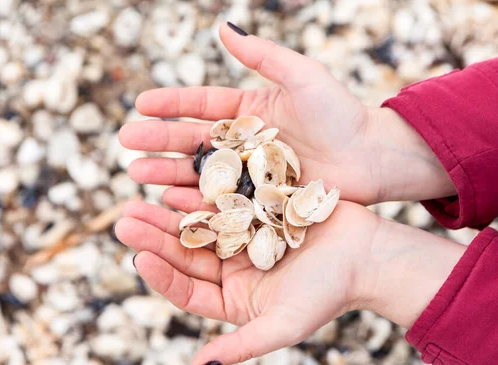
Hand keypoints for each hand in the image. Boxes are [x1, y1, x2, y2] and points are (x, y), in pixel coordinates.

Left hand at [115, 197, 465, 364]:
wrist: (367, 254)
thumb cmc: (330, 293)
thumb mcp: (285, 324)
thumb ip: (241, 346)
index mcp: (233, 299)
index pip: (187, 290)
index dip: (162, 275)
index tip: (139, 256)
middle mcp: (232, 268)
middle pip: (185, 253)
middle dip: (155, 236)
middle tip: (124, 218)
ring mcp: (242, 236)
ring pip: (197, 223)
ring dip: (170, 210)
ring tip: (140, 192)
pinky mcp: (255, 209)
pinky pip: (222, 198)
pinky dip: (202, 189)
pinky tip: (181, 177)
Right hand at [119, 22, 455, 206]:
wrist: (372, 158)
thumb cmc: (341, 113)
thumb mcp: (302, 76)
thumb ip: (263, 56)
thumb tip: (222, 27)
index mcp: (250, 110)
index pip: (201, 104)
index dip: (171, 104)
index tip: (140, 104)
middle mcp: (245, 142)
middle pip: (193, 140)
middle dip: (159, 141)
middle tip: (125, 143)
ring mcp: (251, 173)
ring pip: (202, 172)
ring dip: (169, 173)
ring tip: (137, 174)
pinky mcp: (260, 200)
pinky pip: (224, 201)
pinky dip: (198, 202)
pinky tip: (171, 203)